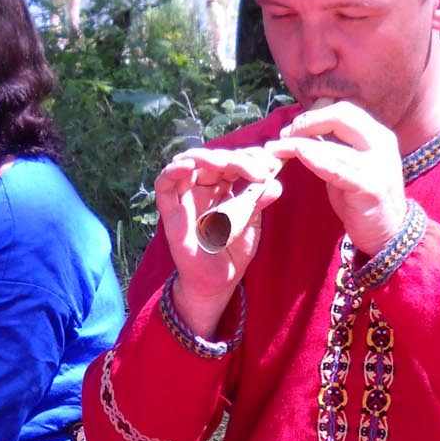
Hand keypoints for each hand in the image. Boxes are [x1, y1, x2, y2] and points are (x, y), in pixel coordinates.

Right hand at [152, 146, 283, 337]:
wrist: (217, 283)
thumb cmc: (232, 253)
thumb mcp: (251, 225)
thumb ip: (257, 202)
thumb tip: (275, 184)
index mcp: (222, 188)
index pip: (232, 162)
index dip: (250, 158)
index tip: (272, 166)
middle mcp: (202, 189)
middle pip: (213, 159)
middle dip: (237, 159)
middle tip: (259, 172)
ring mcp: (185, 198)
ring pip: (188, 163)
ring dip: (207, 158)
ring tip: (226, 164)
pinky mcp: (170, 212)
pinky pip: (164, 185)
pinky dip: (173, 170)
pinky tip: (188, 166)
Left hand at [267, 102, 407, 257]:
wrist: (388, 233)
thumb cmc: (363, 201)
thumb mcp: (349, 167)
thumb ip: (334, 148)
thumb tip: (307, 132)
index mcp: (378, 135)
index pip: (344, 110)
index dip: (315, 114)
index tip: (293, 127)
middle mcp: (381, 143)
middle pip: (340, 117)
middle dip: (307, 122)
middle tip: (283, 134)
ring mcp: (377, 164)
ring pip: (332, 145)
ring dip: (299, 144)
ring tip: (275, 148)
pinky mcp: (369, 186)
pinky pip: (336, 168)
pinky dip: (315, 159)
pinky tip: (298, 154)